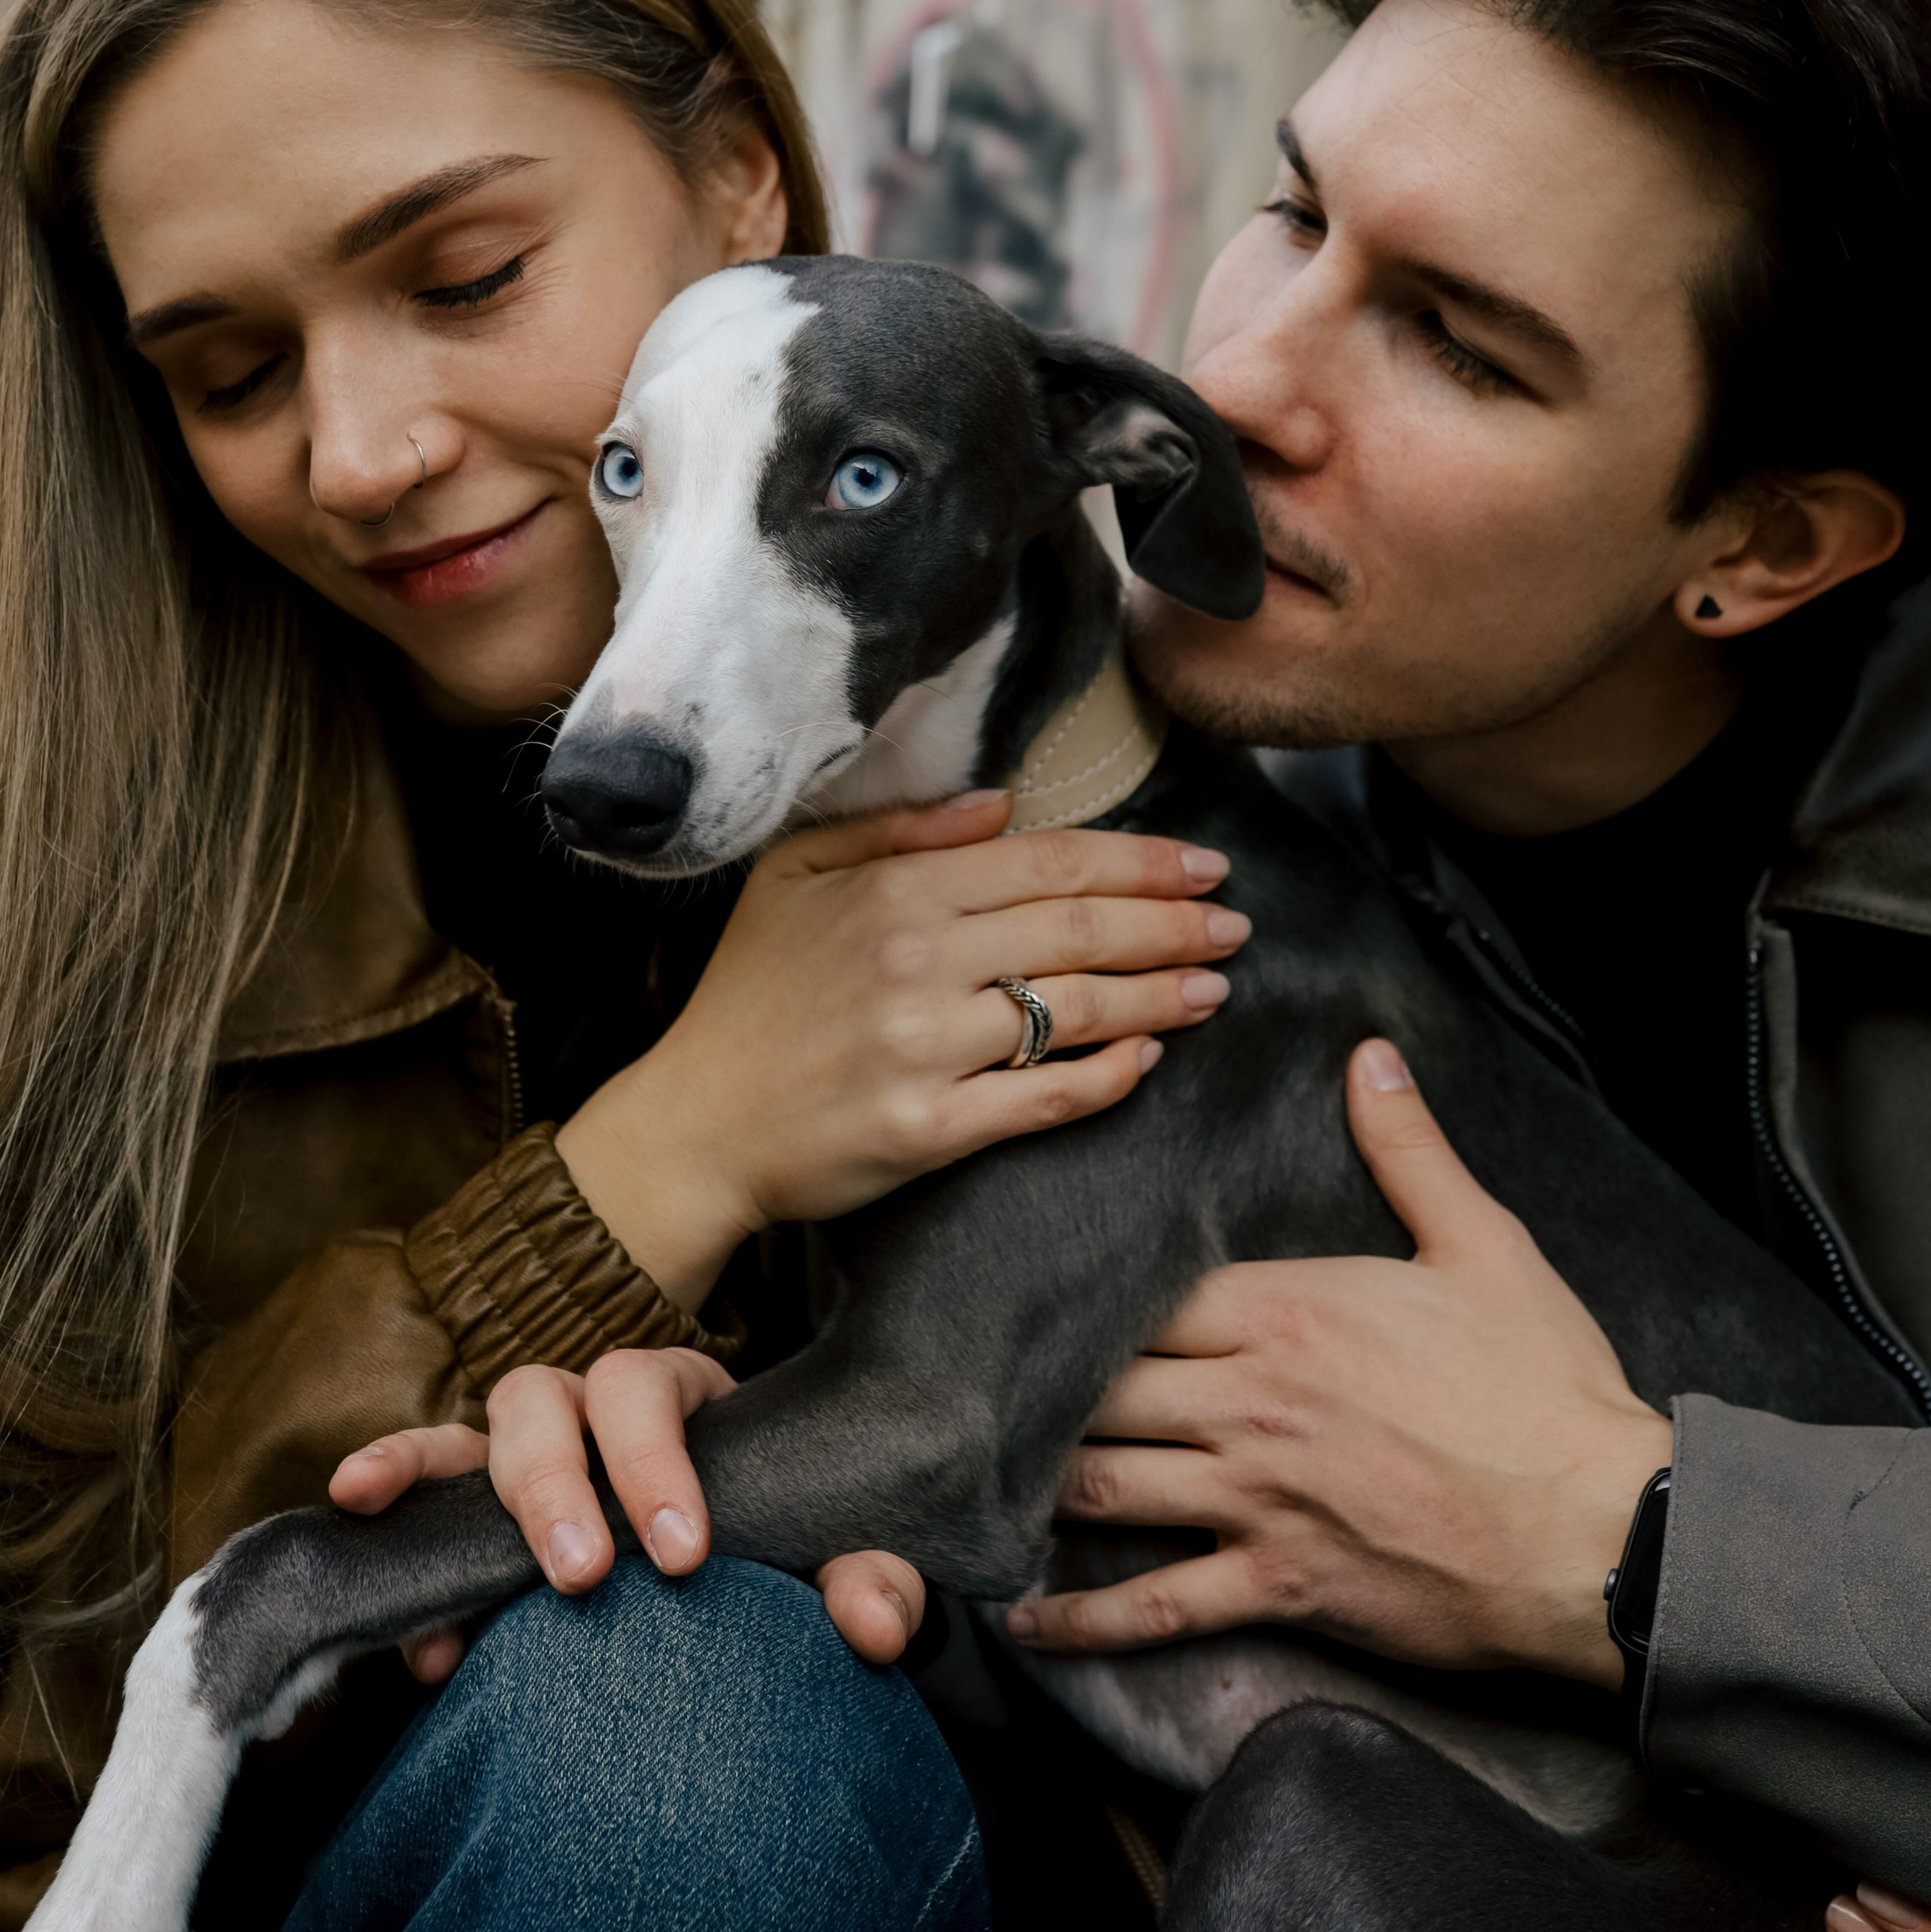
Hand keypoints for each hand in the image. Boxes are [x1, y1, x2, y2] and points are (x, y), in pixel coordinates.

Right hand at [332, 1355, 927, 1666]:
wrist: (747, 1573)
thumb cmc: (786, 1544)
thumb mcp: (836, 1557)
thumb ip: (870, 1579)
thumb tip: (871, 1623)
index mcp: (683, 1397)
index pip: (652, 1388)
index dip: (657, 1463)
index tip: (683, 1556)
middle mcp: (596, 1406)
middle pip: (551, 1393)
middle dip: (557, 1484)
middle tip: (584, 1577)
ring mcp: (533, 1449)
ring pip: (483, 1428)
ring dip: (460, 1489)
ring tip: (454, 1587)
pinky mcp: (485, 1505)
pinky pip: (425, 1476)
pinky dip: (392, 1479)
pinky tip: (354, 1511)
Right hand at [557, 792, 1247, 1309]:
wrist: (694, 1123)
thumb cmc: (747, 995)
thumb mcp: (794, 878)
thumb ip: (897, 833)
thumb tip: (1001, 803)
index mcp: (894, 890)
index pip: (1049, 862)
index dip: (1139, 861)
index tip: (1202, 864)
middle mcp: (916, 960)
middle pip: (1080, 930)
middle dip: (1175, 924)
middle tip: (1236, 924)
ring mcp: (924, 1048)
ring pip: (1077, 1010)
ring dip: (1163, 995)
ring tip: (1215, 988)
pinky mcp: (928, 1128)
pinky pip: (1043, 1096)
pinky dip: (1107, 1075)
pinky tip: (1148, 1058)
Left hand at [1006, 1039, 1670, 1685]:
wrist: (1603, 1531)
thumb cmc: (1547, 1390)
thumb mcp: (1485, 1245)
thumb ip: (1409, 1149)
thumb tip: (1369, 1056)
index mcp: (1288, 1313)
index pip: (1145, 1294)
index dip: (1088, 1295)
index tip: (1037, 1293)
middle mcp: (1251, 1403)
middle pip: (1105, 1387)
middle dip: (1046, 1386)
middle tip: (991, 1385)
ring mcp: (1257, 1500)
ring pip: (1105, 1485)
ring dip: (1041, 1479)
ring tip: (985, 1474)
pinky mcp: (1278, 1585)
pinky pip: (1154, 1604)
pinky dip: (1080, 1613)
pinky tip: (1024, 1611)